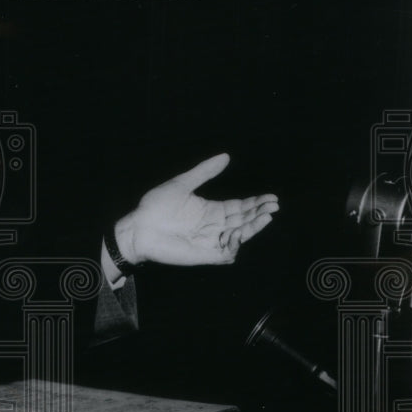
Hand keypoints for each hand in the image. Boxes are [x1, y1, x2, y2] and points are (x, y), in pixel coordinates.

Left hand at [111, 153, 278, 266]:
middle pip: (244, 220)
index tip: (270, 197)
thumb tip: (226, 156)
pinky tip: (237, 232)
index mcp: (210, 210)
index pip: (240, 207)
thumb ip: (204, 171)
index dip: (255, 203)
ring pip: (240, 236)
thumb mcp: (183, 184)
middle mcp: (213, 226)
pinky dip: (235, 244)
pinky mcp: (204, 255)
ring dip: (254, 227)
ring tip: (266, 216)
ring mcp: (210, 241)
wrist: (137, 228)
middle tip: (273, 206)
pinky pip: (227, 253)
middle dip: (260, 213)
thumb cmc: (155, 207)